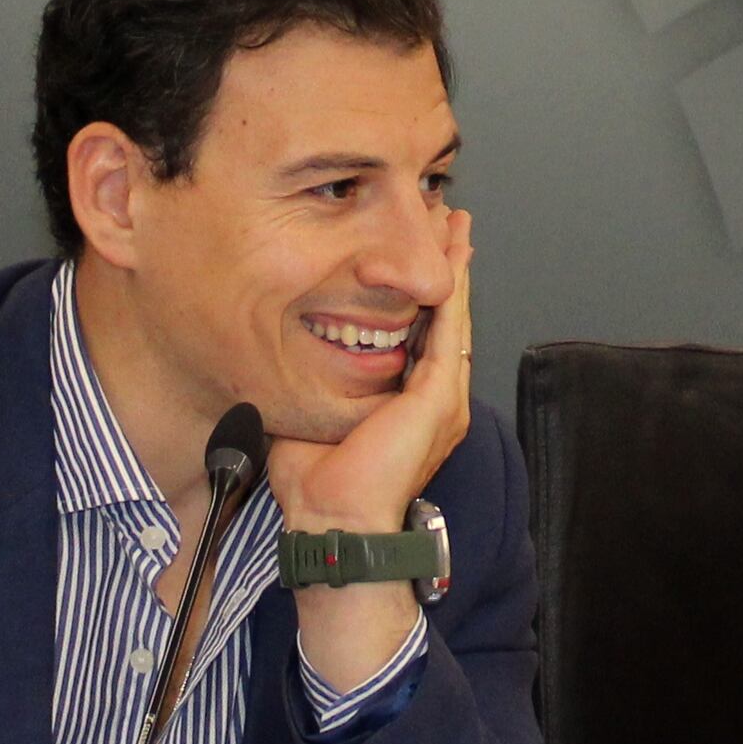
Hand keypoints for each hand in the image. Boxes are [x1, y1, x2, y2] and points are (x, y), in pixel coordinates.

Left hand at [275, 207, 470, 538]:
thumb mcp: (312, 417)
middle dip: (447, 265)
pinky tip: (452, 257)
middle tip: (449, 220)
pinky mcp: (438, 398)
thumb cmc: (319, 487)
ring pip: (453, 315)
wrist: (335, 523)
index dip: (421, 290)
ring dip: (454, 266)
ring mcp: (442, 399)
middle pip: (446, 315)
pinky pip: (449, 330)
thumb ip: (310, 384)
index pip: (422, 332)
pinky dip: (449, 289)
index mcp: (408, 405)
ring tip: (456, 225)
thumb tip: (285, 355)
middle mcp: (435, 399)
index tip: (414, 252)